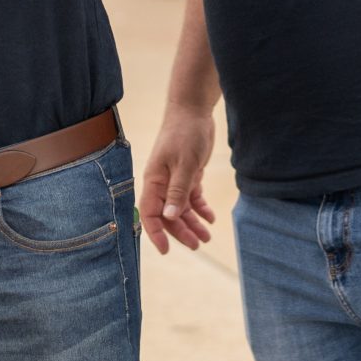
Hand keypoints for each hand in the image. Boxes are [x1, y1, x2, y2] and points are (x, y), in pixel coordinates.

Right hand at [138, 109, 217, 254]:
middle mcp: (162, 183)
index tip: (166, 249)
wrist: (193, 111)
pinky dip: (200, 208)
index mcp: (154, 181)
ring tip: (207, 237)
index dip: (156, 233)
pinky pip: (192, 197)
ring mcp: (175, 179)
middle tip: (198, 245)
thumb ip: (178, 191)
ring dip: (193, 223)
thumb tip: (170, 216)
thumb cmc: (185, 133)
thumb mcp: (185, 163)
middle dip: (181, 231)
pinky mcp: (188, 174)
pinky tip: (210, 218)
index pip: (150, 213)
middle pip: (168, 215)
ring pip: (181, 208)